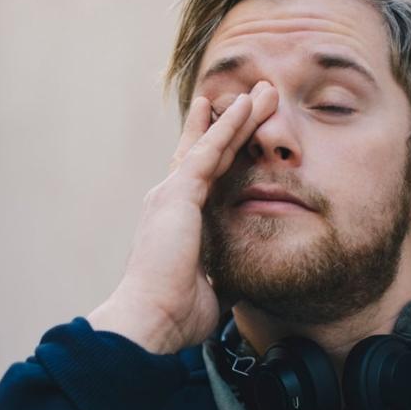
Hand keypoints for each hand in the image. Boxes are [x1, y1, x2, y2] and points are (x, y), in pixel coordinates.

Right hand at [88, 81, 277, 353]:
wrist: (150, 319)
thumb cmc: (175, 312)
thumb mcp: (211, 289)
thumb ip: (224, 275)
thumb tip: (240, 281)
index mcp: (175, 221)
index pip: (202, 178)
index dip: (220, 153)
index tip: (234, 133)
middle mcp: (169, 200)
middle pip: (205, 151)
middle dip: (227, 124)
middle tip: (247, 97)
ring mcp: (171, 193)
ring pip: (212, 144)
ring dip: (237, 116)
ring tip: (260, 91)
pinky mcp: (178, 192)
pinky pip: (211, 150)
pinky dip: (230, 126)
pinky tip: (248, 106)